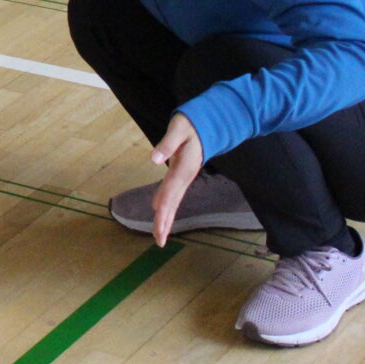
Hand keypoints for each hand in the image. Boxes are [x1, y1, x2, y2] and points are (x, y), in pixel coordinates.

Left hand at [149, 113, 204, 246]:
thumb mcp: (178, 128)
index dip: (163, 210)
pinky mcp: (183, 173)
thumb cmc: (192, 123)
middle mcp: (185, 176)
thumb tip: (154, 159)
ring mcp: (185, 176)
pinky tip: (158, 210)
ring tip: (159, 234)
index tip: (159, 227)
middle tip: (159, 241)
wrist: (210, 122)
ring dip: (166, 218)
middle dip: (165, 222)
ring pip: (174, 200)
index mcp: (184, 167)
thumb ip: (167, 144)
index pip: (170, 192)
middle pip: (173, 202)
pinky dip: (167, 204)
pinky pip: (174, 192)